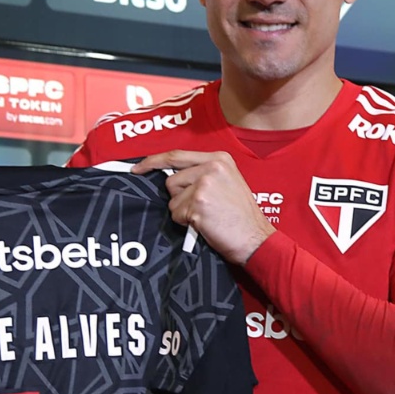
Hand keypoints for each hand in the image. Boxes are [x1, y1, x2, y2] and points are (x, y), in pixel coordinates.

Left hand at [132, 150, 275, 265]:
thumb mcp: (228, 182)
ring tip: (207, 216)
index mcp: (219, 158)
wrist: (255, 238)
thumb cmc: (241, 216)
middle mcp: (211, 167)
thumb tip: (173, 176)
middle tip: (203, 208)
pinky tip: (206, 223)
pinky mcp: (198, 204)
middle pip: (171, 181)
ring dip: (184, 211)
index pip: (177, 155)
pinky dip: (187, 223)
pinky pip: (176, 214)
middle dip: (179, 198)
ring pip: (172, 199)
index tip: (138, 168)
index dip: (154, 162)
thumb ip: (202, 173)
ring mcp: (204, 185)